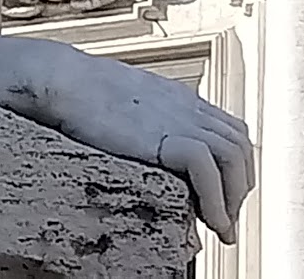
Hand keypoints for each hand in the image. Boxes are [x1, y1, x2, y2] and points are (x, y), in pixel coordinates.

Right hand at [49, 54, 253, 243]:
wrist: (63, 80)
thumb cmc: (80, 91)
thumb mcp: (128, 105)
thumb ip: (146, 121)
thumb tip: (144, 144)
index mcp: (180, 99)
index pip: (229, 131)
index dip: (234, 167)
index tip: (223, 197)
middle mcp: (188, 107)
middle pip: (240, 146)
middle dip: (239, 186)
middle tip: (225, 217)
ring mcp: (180, 119)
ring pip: (234, 157)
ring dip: (233, 197)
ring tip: (220, 224)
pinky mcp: (165, 136)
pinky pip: (208, 170)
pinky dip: (216, 200)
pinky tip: (209, 221)